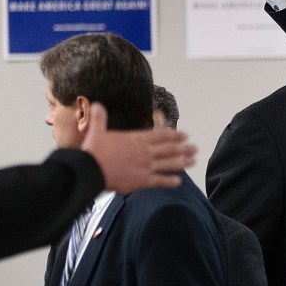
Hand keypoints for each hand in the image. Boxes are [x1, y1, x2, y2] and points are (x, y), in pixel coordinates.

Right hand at [81, 103, 195, 193]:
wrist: (90, 171)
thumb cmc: (94, 151)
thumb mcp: (96, 131)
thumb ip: (99, 118)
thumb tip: (96, 104)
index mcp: (137, 139)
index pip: (161, 135)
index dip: (174, 135)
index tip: (185, 135)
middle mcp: (145, 152)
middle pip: (170, 149)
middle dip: (184, 148)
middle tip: (195, 148)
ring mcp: (146, 166)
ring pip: (169, 164)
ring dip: (182, 162)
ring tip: (193, 161)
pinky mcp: (143, 181)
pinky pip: (160, 181)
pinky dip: (170, 181)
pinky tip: (178, 181)